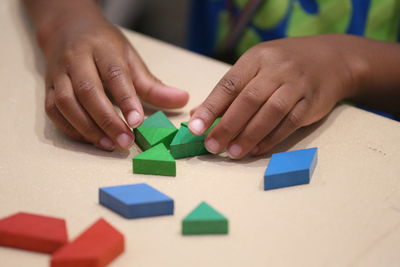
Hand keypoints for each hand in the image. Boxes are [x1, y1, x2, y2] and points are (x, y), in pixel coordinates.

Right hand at [41, 7, 187, 149]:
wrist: (68, 29)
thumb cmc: (105, 47)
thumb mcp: (131, 59)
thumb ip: (153, 84)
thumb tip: (182, 100)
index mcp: (102, 48)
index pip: (114, 74)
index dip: (126, 99)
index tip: (138, 121)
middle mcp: (77, 59)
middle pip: (88, 90)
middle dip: (107, 120)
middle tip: (126, 142)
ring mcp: (59, 73)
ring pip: (66, 102)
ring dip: (87, 128)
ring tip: (109, 145)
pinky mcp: (48, 88)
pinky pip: (54, 111)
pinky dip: (71, 128)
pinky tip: (91, 139)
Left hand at [189, 34, 361, 157]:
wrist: (330, 59)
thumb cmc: (282, 65)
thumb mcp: (254, 67)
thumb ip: (228, 91)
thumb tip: (198, 115)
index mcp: (256, 58)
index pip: (229, 84)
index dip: (211, 107)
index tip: (196, 128)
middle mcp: (276, 69)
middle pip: (248, 100)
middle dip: (227, 126)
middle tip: (212, 146)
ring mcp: (296, 85)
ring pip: (269, 112)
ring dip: (249, 135)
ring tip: (233, 153)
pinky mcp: (311, 102)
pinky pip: (289, 122)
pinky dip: (271, 138)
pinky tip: (256, 150)